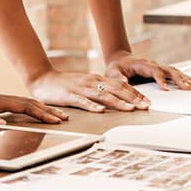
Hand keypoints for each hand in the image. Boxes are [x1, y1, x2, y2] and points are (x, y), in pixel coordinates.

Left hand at [0, 90, 67, 124]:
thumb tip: (2, 124)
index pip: (24, 107)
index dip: (40, 113)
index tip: (54, 120)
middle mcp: (0, 98)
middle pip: (29, 103)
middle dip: (47, 111)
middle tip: (64, 118)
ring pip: (26, 103)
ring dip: (42, 109)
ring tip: (56, 115)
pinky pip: (19, 105)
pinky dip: (31, 108)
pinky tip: (37, 111)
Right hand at [27, 69, 149, 112]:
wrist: (43, 79)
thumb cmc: (65, 85)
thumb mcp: (85, 85)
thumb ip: (99, 91)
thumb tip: (116, 100)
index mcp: (97, 79)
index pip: (121, 86)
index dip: (135, 93)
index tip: (148, 101)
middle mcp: (92, 82)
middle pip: (117, 89)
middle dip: (134, 98)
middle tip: (147, 106)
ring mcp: (81, 88)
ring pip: (104, 95)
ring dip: (119, 102)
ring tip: (132, 109)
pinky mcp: (70, 95)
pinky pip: (83, 101)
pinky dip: (93, 106)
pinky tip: (101, 111)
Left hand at [104, 51, 190, 90]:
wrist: (120, 59)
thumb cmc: (116, 66)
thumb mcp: (112, 72)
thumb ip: (117, 77)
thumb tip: (123, 82)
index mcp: (142, 64)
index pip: (154, 71)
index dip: (160, 79)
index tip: (165, 88)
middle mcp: (152, 64)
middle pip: (168, 70)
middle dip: (178, 79)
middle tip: (187, 87)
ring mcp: (157, 67)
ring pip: (173, 71)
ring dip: (183, 78)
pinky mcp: (159, 71)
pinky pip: (173, 73)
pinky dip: (183, 77)